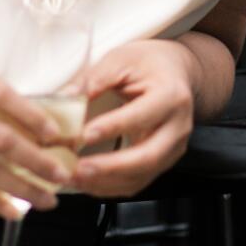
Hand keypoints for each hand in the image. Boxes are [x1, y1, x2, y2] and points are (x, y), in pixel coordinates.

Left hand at [69, 39, 196, 198]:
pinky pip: (137, 182)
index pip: (141, 116)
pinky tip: (87, 182)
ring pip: (142, 176)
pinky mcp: (163, 162)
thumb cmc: (148, 63)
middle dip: (110, 167)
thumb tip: (67, 99)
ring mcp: (173, 149)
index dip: (112, 127)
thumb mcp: (122, 59)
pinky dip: (111, 186)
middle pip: (148, 156)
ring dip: (106, 182)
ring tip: (75, 178)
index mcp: (171, 96)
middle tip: (79, 168)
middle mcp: (178, 127)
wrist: (175, 72)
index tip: (84, 134)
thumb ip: (95, 79)